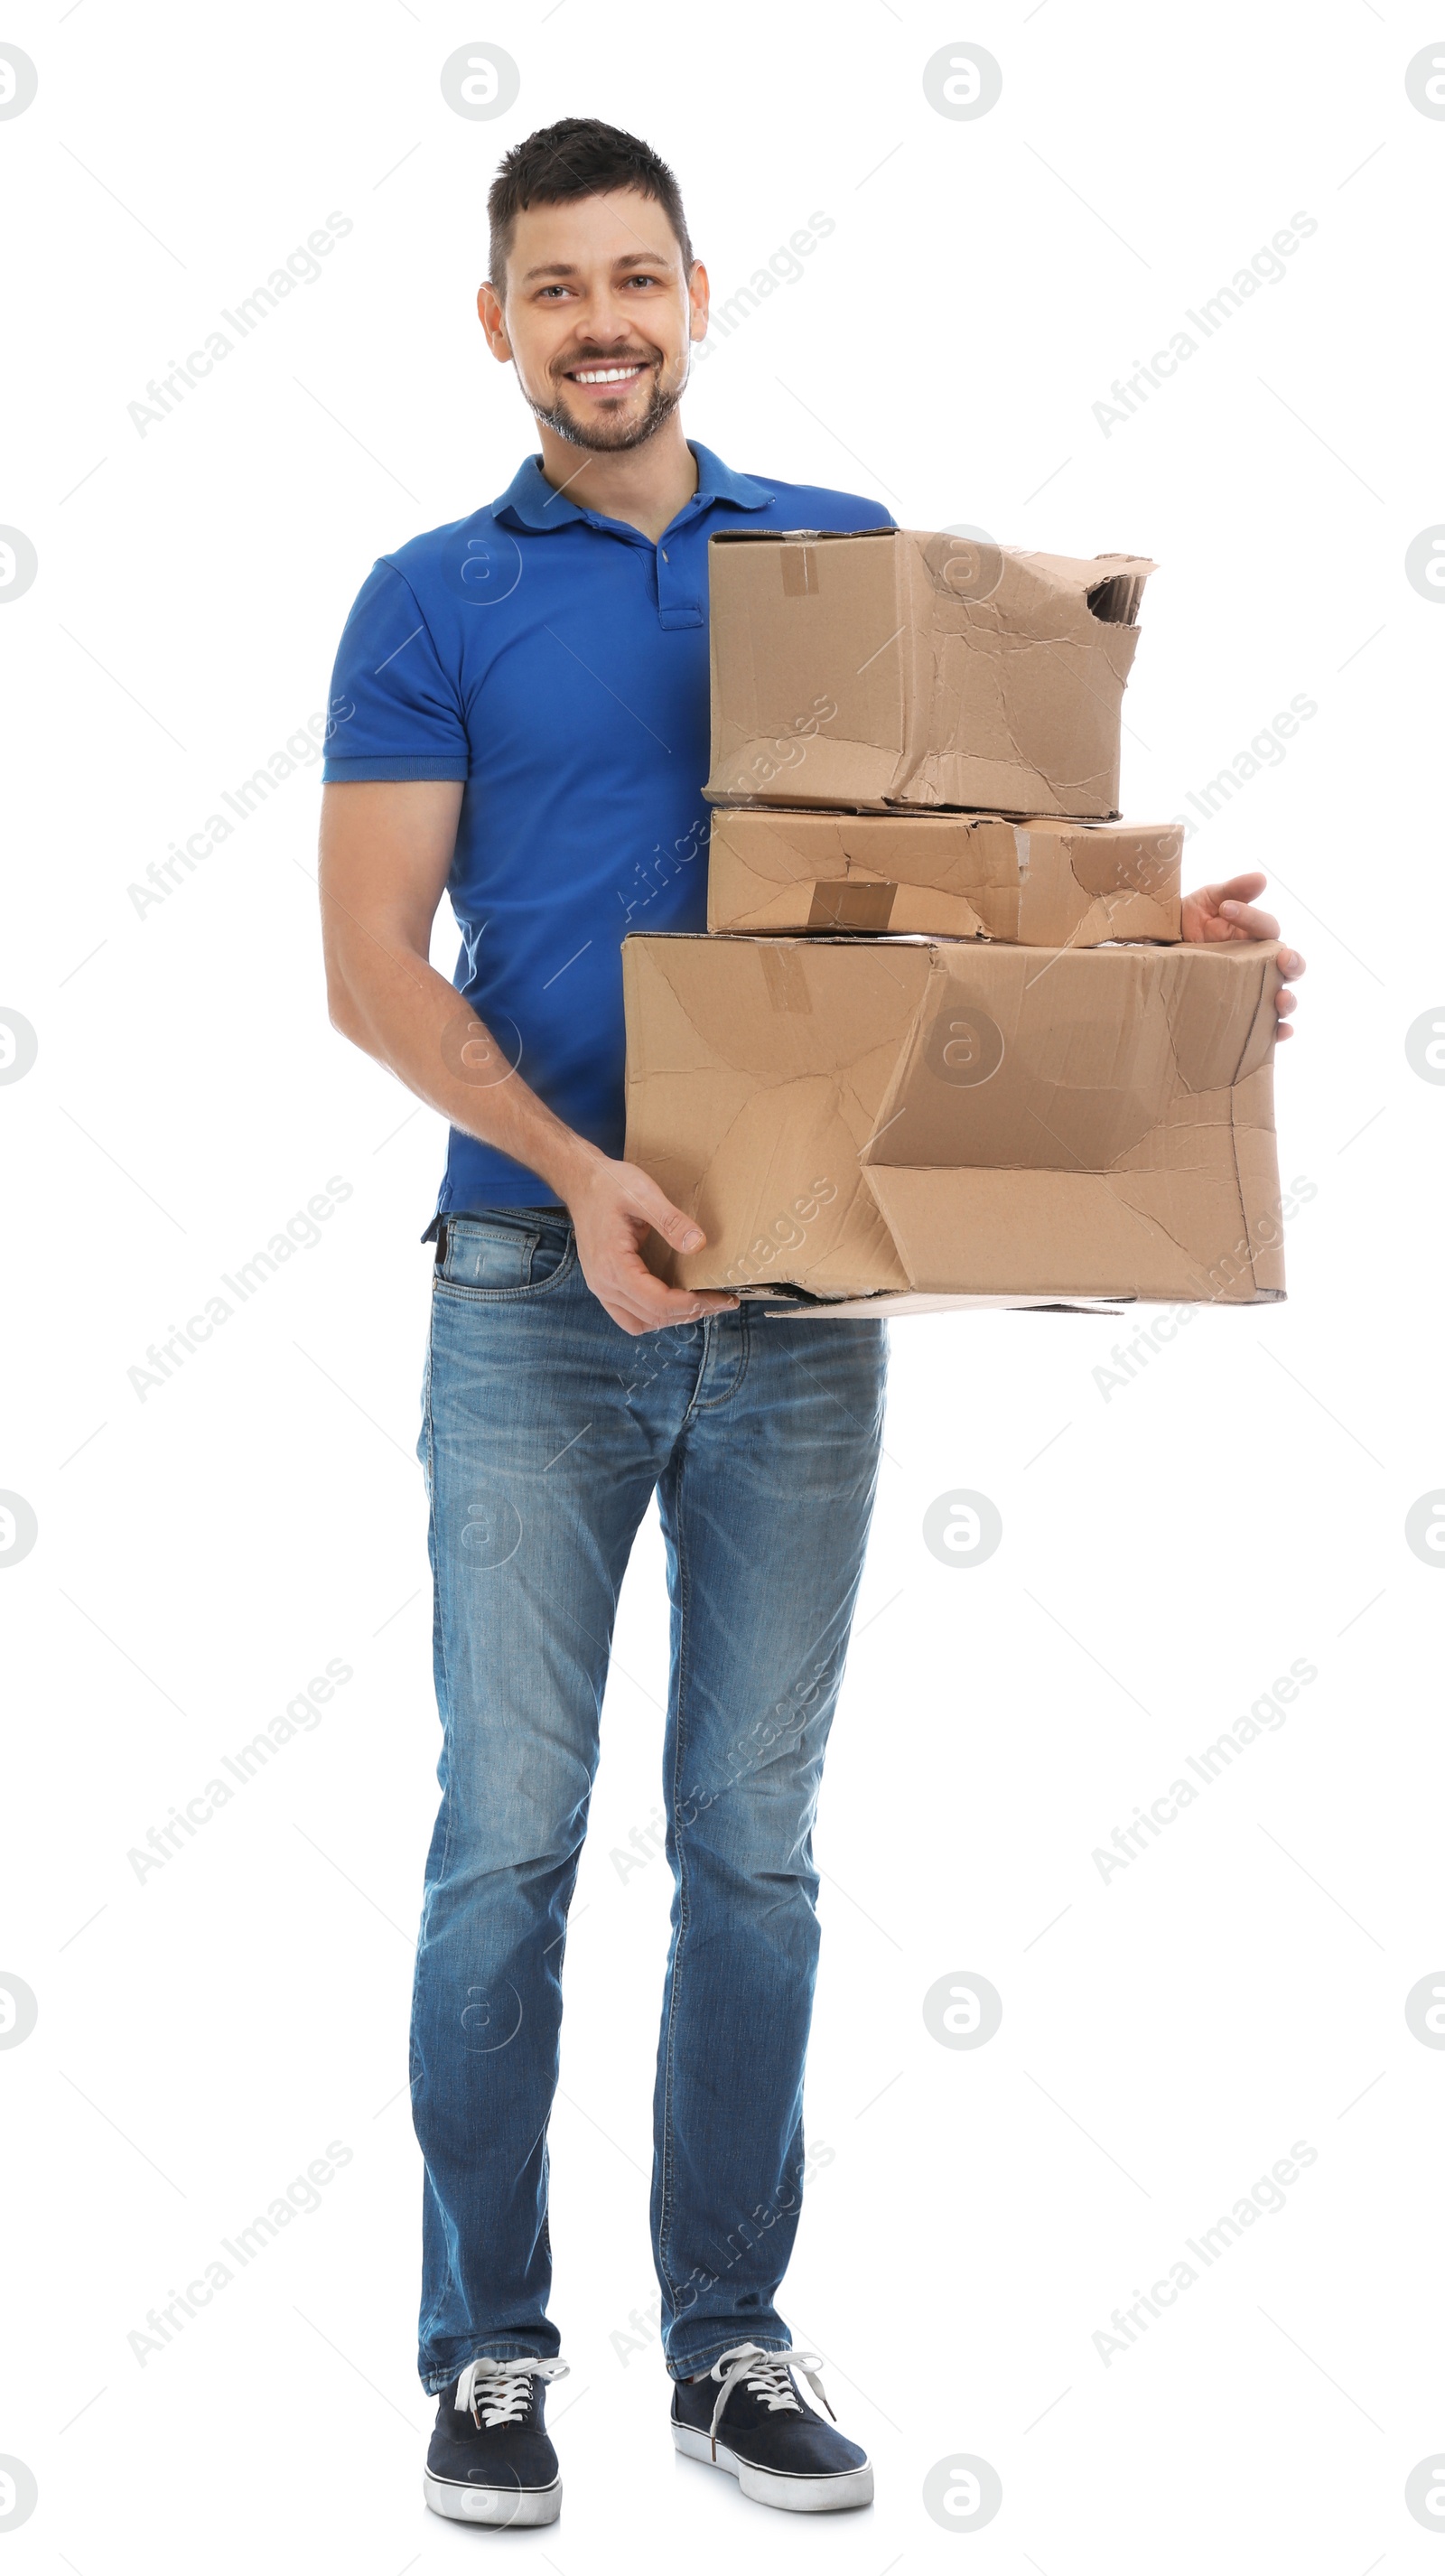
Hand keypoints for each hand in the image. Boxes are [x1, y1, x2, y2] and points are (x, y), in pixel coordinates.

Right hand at [560, 1147, 738, 1336]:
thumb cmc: (610, 1185)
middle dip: (691, 1312)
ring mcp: (601, 1287)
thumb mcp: (644, 1195)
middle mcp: (604, 1284)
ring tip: (702, 1304)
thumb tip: (698, 1246)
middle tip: (723, 1300)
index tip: (721, 1297)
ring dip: (673, 1318)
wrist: (582, 1182)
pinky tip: (675, 1302)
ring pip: (640, 1323)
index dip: (692, 1304)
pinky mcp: (604, 1284)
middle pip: (653, 1316)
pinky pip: (629, 1315)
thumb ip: (671, 1221)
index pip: (657, 1302)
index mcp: (613, 1265)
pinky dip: (654, 1315)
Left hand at [1180, 870, 1304, 1040]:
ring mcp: (1251, 989)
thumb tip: (1262, 878)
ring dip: (1287, 1000)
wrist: (1154, 952)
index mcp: (1254, 936)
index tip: (1225, 909)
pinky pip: (1265, 1027)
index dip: (1252, 918)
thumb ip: (1232, 891)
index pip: (1267, 927)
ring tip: (1280, 999)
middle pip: (1289, 965)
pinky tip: (1280, 1032)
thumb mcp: (1205, 902)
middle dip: (1293, 963)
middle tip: (1284, 960)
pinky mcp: (1240, 1013)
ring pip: (1281, 997)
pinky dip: (1278, 1032)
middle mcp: (1259, 964)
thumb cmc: (1185, 924)